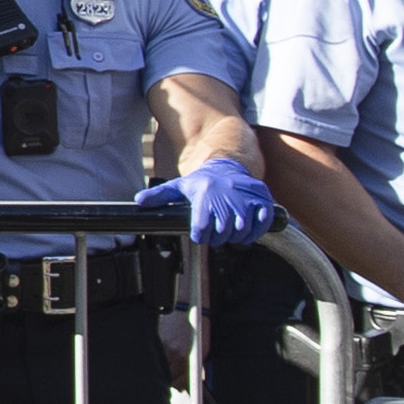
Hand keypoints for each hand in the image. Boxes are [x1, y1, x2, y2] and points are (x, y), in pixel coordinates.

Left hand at [157, 157, 280, 245]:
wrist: (227, 166)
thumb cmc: (201, 182)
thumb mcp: (179, 186)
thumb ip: (159, 196)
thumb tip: (138, 201)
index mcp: (204, 194)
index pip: (202, 230)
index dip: (201, 235)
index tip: (201, 232)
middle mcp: (225, 196)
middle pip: (221, 235)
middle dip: (218, 238)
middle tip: (216, 231)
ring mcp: (247, 198)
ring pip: (242, 232)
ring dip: (236, 237)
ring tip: (230, 229)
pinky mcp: (264, 200)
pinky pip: (262, 224)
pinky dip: (255, 231)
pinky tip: (247, 229)